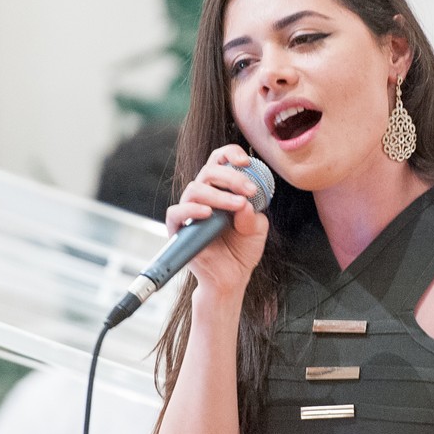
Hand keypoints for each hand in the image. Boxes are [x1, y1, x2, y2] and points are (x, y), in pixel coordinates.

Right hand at [165, 144, 269, 297]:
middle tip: (249, 190)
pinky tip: (209, 214)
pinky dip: (192, 209)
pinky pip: (176, 212)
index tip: (246, 162)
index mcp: (221, 190)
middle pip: (208, 171)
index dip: (230, 154)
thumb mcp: (257, 228)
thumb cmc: (242, 250)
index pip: (219, 161)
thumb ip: (253, 214)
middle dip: (231, 177)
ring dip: (219, 194)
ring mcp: (189, 212)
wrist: (232, 278)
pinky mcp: (178, 229)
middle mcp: (203, 197)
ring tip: (237, 205)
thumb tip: (244, 203)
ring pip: (194, 188)